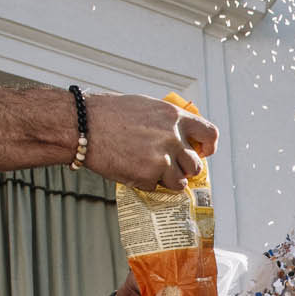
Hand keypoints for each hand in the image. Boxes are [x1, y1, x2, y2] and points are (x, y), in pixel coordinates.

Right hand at [85, 93, 218, 191]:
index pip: (209, 134)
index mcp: (174, 117)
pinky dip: (148, 184)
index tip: (205, 152)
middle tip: (173, 167)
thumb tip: (181, 135)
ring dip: (169, 180)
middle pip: (196, 164)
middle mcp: (173, 138)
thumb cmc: (109, 114)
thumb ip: (168, 122)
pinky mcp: (148, 175)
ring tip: (152, 171)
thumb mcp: (147, 107)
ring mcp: (162, 158)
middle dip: (186, 169)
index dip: (209, 147)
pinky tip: (134, 170)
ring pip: (180, 181)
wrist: (85, 125)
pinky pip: (157, 187)